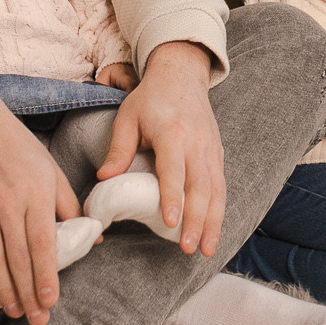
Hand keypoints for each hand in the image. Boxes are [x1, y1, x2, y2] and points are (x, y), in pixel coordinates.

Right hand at [0, 78, 80, 324]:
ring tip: (13, 311)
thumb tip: (94, 236)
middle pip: (19, 258)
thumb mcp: (52, 171)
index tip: (50, 300)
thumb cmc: (19, 148)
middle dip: (28, 293)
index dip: (46, 276)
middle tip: (35, 319)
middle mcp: (8, 204)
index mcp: (36, 195)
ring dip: (3, 290)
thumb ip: (70, 205)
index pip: (43, 245)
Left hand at [98, 41, 224, 256]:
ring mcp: (210, 150)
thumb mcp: (127, 118)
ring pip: (216, 191)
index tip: (171, 223)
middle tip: (188, 248)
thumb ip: (118, 149)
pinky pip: (221, 186)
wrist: (182, 76)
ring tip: (206, 249)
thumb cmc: (150, 99)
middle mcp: (196, 143)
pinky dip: (219, 210)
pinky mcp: (217, 154)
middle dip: (196, 220)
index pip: (174, 170)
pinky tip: (212, 231)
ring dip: (213, 222)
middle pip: (201, 187)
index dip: (173, 197)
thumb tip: (104, 179)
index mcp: (172, 133)